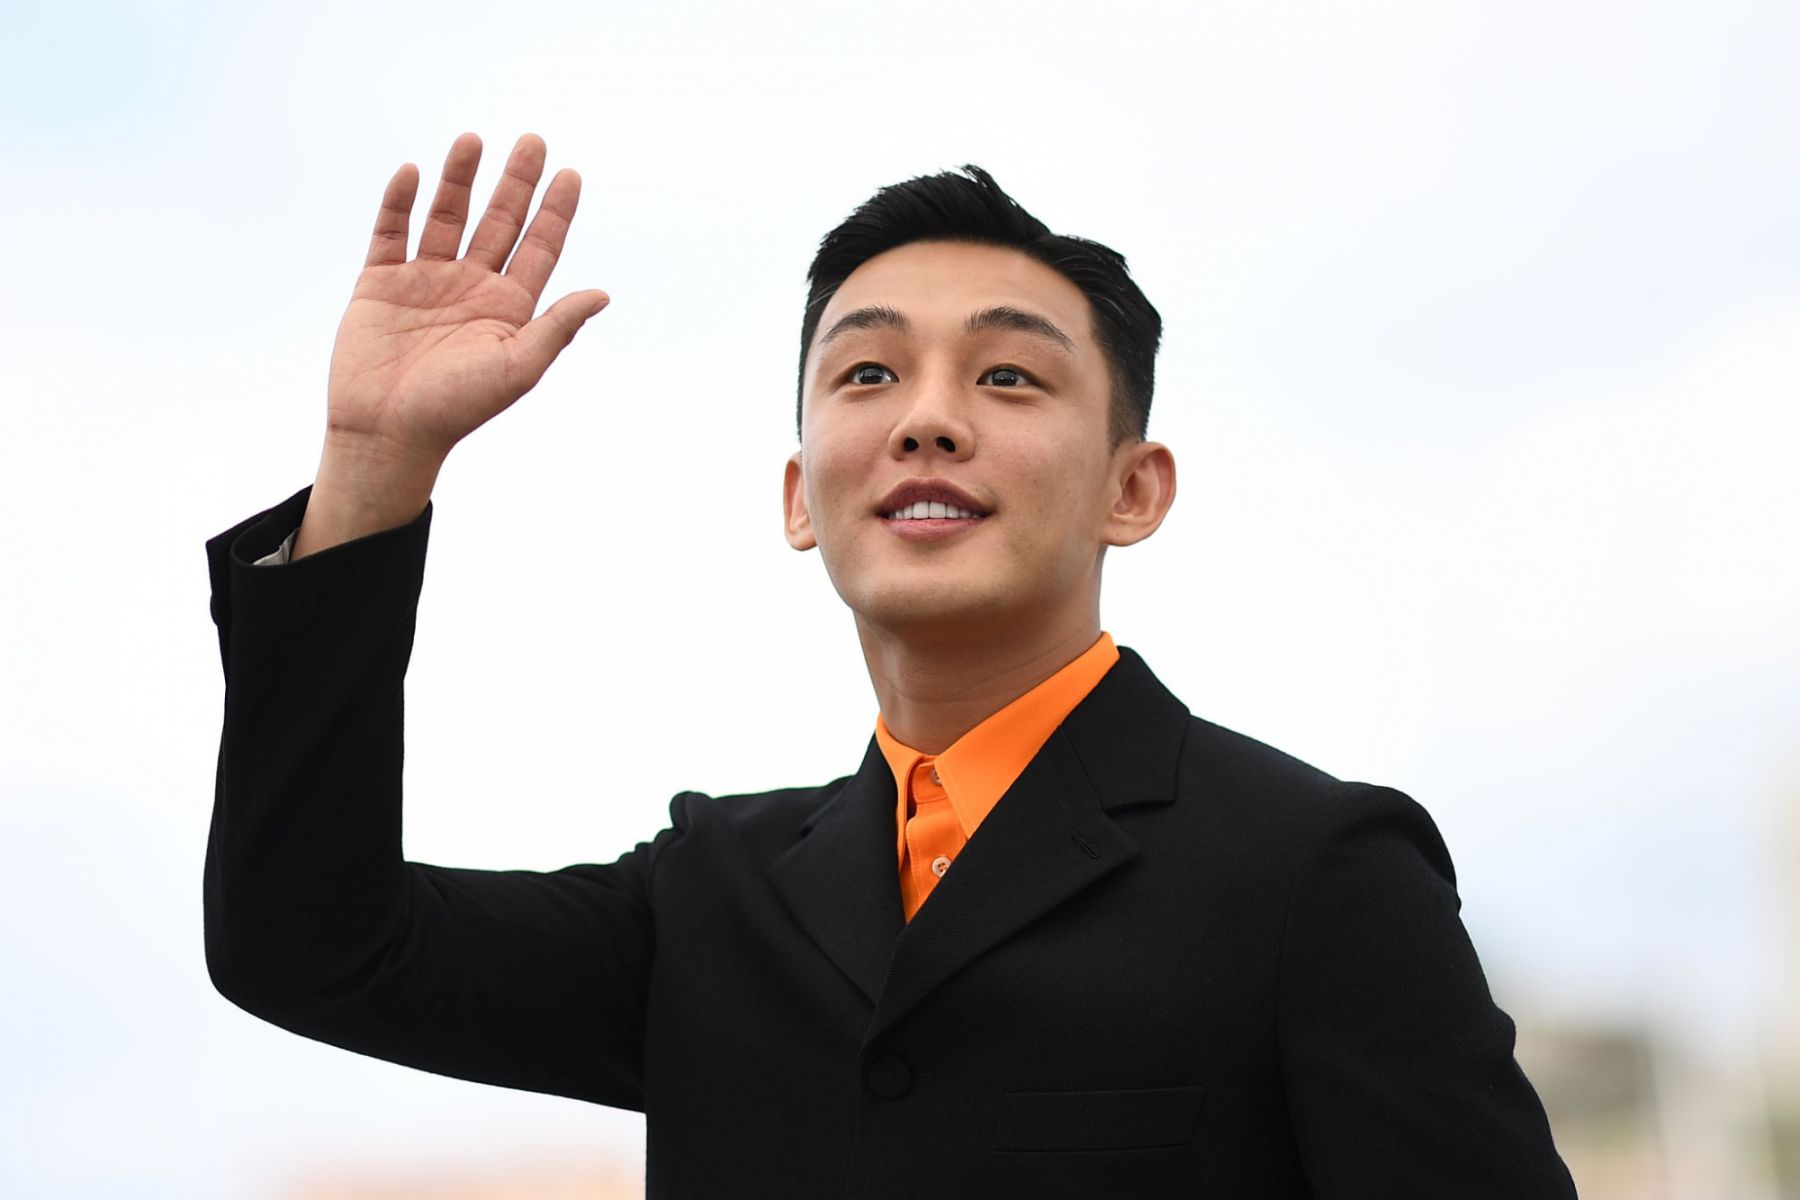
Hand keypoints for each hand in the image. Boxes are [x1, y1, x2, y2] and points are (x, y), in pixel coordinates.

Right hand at [323, 132, 608, 462]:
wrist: (388, 432)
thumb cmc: (457, 409)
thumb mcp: (518, 367)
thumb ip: (557, 326)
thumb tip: (603, 294)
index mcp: (508, 308)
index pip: (538, 248)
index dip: (554, 212)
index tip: (570, 173)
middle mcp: (471, 287)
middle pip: (499, 222)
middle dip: (516, 183)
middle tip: (533, 140)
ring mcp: (425, 281)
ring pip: (446, 217)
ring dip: (459, 179)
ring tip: (473, 140)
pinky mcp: (380, 283)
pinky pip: (390, 232)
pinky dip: (399, 202)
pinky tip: (414, 173)